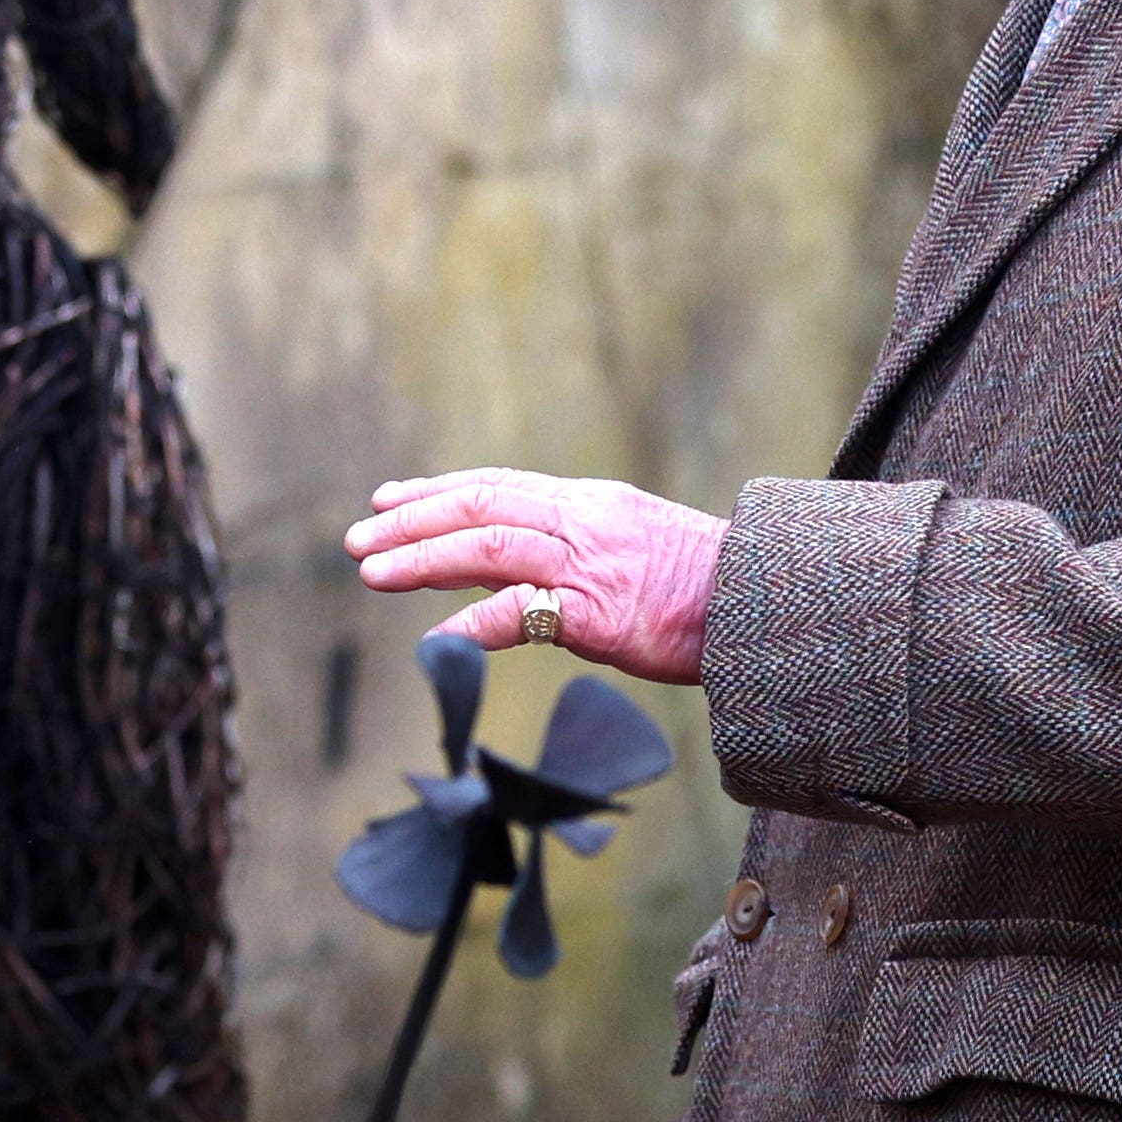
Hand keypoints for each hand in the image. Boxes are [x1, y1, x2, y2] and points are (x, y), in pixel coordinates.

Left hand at [345, 469, 727, 680]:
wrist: (764, 606)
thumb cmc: (703, 589)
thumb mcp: (631, 546)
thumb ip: (571, 549)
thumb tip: (509, 571)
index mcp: (588, 502)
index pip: (497, 485)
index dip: (436, 491)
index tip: (387, 500)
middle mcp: (582, 521)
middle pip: (478, 505)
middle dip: (410, 520)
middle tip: (357, 538)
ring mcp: (589, 564)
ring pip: (486, 545)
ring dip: (420, 557)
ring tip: (371, 572)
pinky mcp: (598, 613)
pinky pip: (521, 612)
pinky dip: (471, 621)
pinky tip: (436, 636)